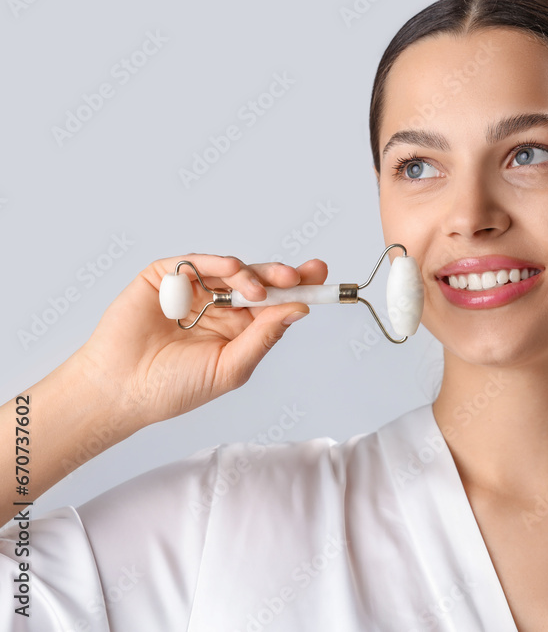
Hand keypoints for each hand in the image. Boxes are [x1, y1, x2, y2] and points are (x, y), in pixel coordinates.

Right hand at [75, 254, 327, 435]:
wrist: (122, 391)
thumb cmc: (173, 388)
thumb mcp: (231, 367)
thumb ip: (264, 336)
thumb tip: (299, 309)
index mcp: (237, 328)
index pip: (274, 301)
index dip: (298, 287)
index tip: (320, 276)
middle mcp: (217, 306)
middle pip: (257, 280)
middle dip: (282, 275)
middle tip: (300, 275)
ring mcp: (190, 290)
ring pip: (229, 269)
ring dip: (250, 274)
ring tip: (259, 291)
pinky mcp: (162, 278)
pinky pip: (193, 263)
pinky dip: (214, 263)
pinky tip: (231, 271)